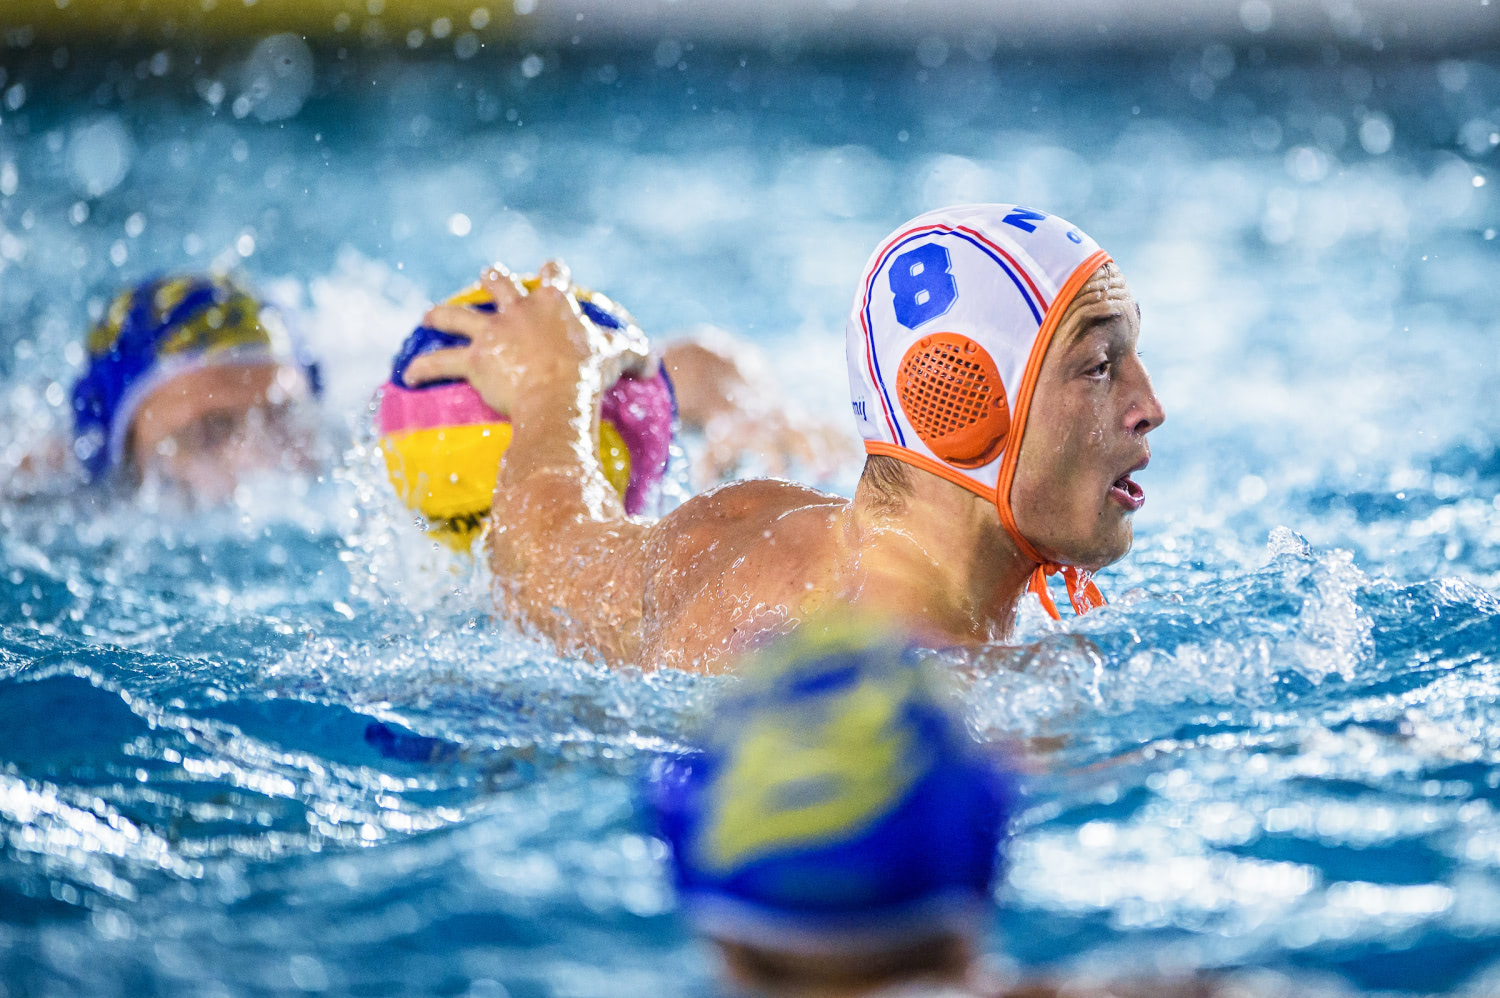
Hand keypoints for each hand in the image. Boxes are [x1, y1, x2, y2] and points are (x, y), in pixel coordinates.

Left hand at [405, 260, 637, 415]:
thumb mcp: (619, 360)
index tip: (552, 268)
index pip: (553, 274)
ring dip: (442, 314)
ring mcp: (493, 332)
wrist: (560, 391)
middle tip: (487, 278)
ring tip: (429, 314)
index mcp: (554, 303)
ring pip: (457, 314)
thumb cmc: (590, 374)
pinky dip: (423, 367)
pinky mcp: (474, 359)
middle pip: (498, 282)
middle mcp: (519, 309)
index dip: (553, 271)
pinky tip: (407, 374)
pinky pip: (441, 361)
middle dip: (492, 278)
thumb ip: (635, 355)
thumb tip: (654, 362)